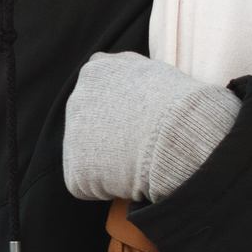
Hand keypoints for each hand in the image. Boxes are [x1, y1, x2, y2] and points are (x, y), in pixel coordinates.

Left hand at [62, 52, 241, 204]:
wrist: (178, 135)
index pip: (99, 91)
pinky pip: (87, 184)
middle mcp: (77, 100)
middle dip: (111, 135)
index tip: (142, 118)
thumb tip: (112, 64)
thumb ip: (127, 67)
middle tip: (142, 143)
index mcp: (96, 72)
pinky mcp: (76, 172)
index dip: (122, 110)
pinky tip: (129, 180)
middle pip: (90, 123)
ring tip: (139, 161)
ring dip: (109, 161)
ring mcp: (72, 136)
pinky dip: (105, 188)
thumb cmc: (179, 103)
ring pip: (89, 155)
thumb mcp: (153, 69)